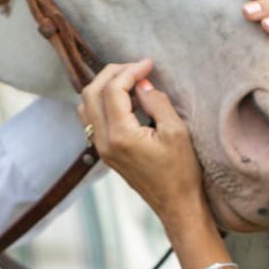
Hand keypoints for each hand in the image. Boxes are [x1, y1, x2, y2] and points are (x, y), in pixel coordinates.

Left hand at [78, 60, 209, 229]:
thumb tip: (142, 84)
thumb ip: (157, 102)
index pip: (113, 90)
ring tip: (130, 80)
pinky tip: (125, 98)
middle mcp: (103, 141)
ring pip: (86, 104)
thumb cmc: (181, 171)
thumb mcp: (176, 132)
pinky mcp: (104, 151)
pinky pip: (92, 118)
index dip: (130, 71)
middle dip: (112, 73)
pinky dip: (102, 101)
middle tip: (137, 67)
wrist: (176, 204)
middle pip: (91, 92)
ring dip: (104, 86)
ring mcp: (101, 148)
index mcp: (120, 136)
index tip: (149, 64)